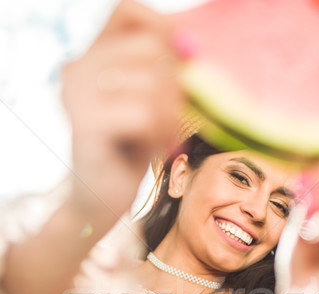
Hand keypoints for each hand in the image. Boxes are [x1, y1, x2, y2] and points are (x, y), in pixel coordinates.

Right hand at [62, 0, 181, 219]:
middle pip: (150, 48)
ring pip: (152, 83)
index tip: (185, 59)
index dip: (162, 26)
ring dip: (170, 117)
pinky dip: (159, 135)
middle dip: (176, 86)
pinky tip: (153, 151)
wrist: (101, 201)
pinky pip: (144, 114)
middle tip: (174, 120)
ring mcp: (76, 96)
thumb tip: (192, 44)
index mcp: (90, 57)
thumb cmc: (130, 151)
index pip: (126, 10)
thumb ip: (163, 69)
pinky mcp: (85, 126)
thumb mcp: (151, 102)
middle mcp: (77, 69)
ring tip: (162, 139)